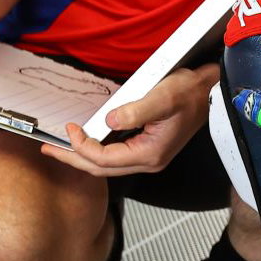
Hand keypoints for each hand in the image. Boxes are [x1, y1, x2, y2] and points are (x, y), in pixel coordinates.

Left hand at [41, 64, 217, 175]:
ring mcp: (149, 156)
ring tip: (62, 147)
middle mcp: (148, 160)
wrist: (211, 91)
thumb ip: (136, 110)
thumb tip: (109, 121)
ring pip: (107, 165)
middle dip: (73, 158)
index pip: (104, 158)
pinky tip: (88, 141)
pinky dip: (97, 151)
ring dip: (83, 156)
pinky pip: (115, 157)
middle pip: (101, 168)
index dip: (82, 146)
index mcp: (150, 153)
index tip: (69, 129)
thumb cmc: (191, 93)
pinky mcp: (149, 148)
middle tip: (49, 149)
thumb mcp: (163, 97)